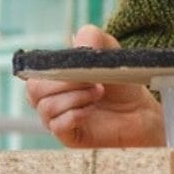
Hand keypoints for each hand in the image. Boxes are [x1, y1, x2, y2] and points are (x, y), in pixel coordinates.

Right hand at [24, 24, 163, 147]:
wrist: (140, 109)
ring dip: (75, 97)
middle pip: (35, 90)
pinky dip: (74, 115)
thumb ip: (92, 37)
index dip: (50, 68)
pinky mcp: (68, 136)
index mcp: (53, 77)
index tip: (75, 65)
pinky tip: (90, 111)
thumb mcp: (109, 51)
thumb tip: (75, 41)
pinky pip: (57, 126)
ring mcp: (57, 119)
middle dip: (65, 82)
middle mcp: (50, 98)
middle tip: (92, 80)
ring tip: (99, 92)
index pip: (32, 72)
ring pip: (46, 108)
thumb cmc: (120, 80)